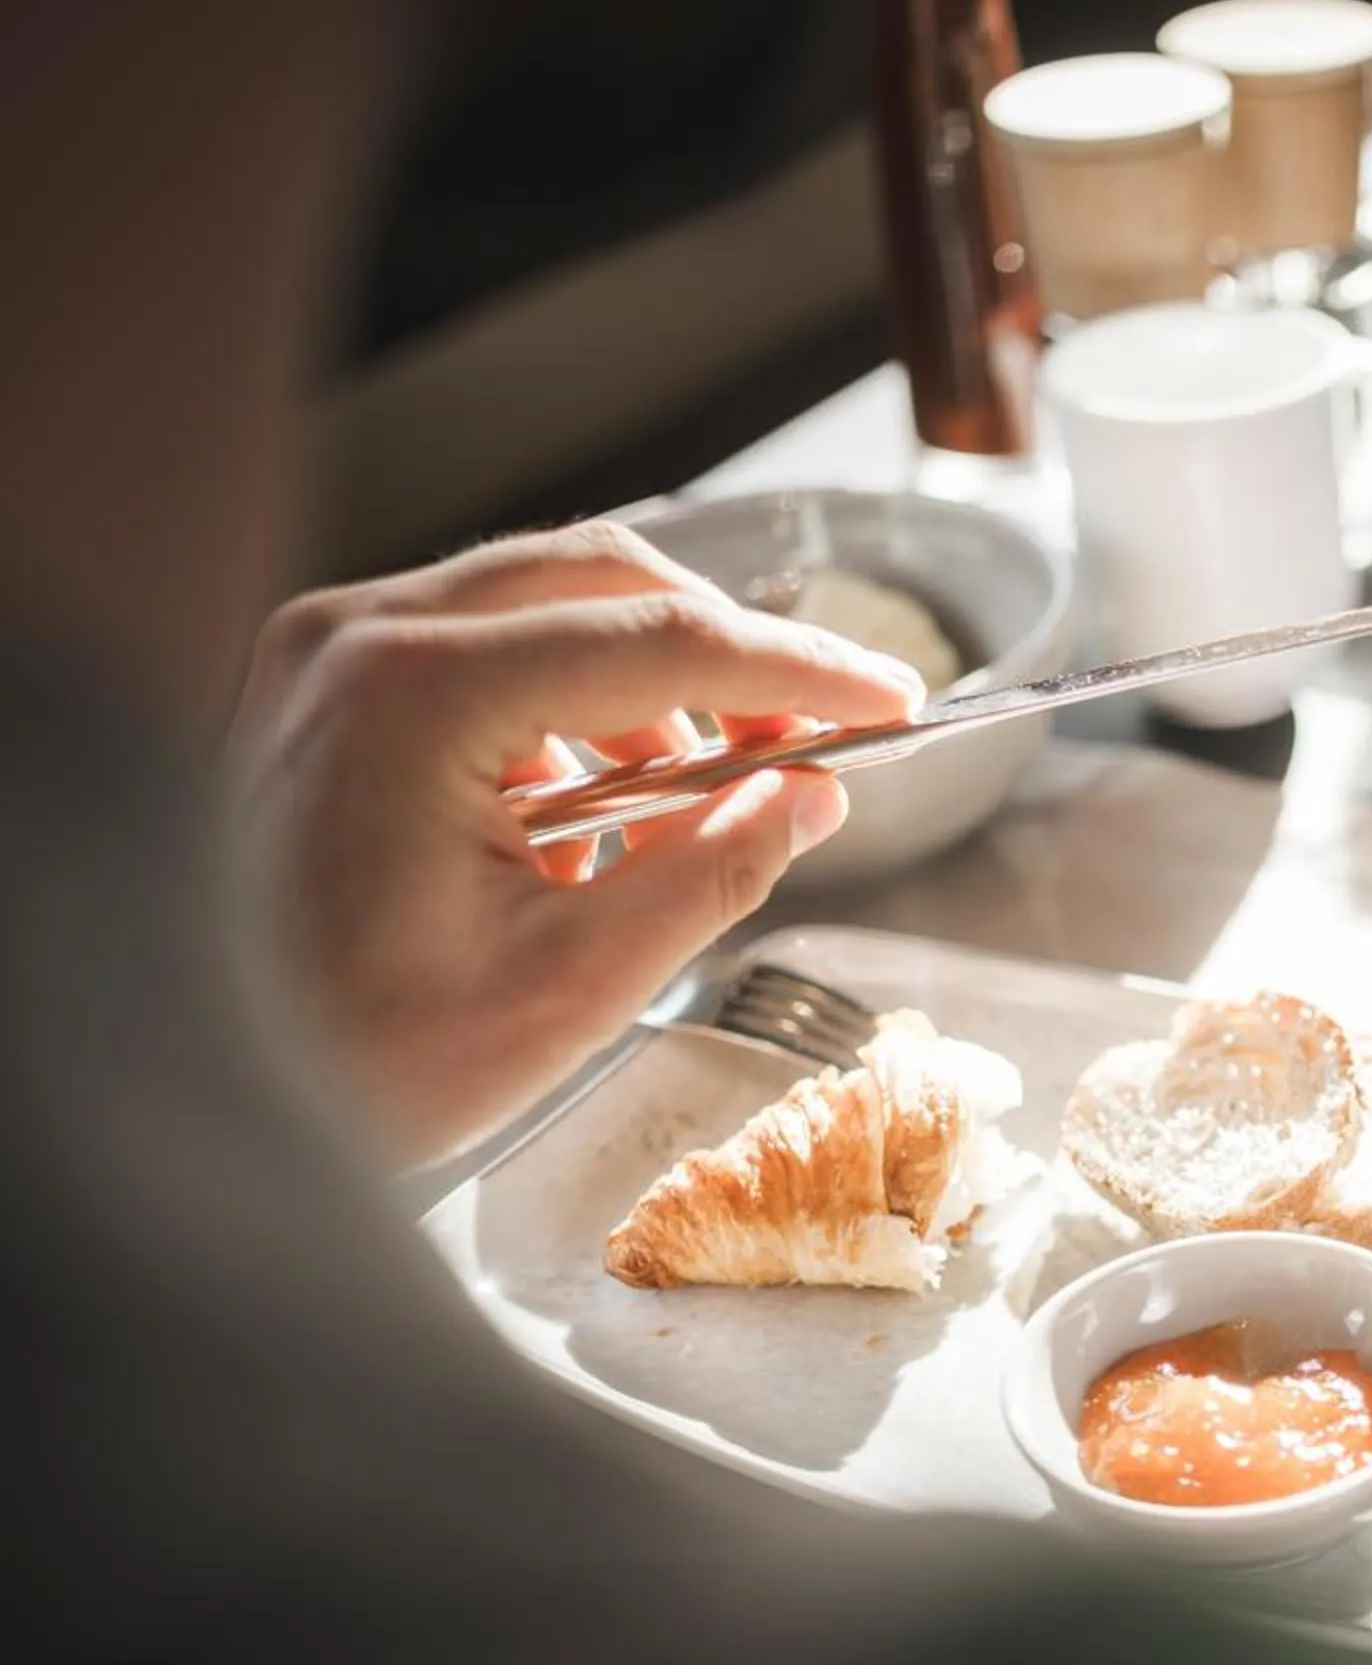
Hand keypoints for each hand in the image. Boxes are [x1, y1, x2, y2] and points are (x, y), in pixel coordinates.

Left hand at [231, 521, 924, 1165]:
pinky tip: (601, 812)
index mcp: (416, 695)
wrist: (184, 1088)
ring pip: (547, 600)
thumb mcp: (568, 985)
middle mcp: (359, 636)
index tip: (895, 700)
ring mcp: (328, 650)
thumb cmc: (343, 1057)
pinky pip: (483, 646)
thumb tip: (816, 795)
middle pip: (605, 576)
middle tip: (816, 745)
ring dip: (653, 680)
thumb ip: (715, 872)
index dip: (801, 671)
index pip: (662, 639)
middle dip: (729, 656)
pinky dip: (572, 702)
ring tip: (710, 798)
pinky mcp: (322, 683)